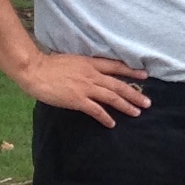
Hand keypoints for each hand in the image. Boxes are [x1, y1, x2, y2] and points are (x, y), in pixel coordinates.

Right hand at [14, 51, 149, 123]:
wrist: (35, 70)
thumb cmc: (50, 65)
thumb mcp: (73, 60)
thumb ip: (85, 67)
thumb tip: (93, 72)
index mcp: (90, 63)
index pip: (116, 66)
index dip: (131, 71)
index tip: (145, 75)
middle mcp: (92, 75)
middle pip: (118, 85)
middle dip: (135, 94)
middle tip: (148, 102)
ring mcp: (86, 87)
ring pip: (112, 97)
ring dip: (126, 105)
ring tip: (137, 113)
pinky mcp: (78, 99)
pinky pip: (96, 110)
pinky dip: (105, 117)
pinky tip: (112, 124)